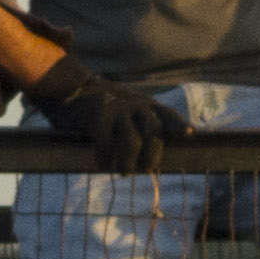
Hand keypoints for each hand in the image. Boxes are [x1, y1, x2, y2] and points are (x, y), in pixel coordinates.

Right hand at [30, 61, 173, 176]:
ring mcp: (117, 108)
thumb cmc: (102, 108)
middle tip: (144, 169)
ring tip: (122, 172)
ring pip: (132, 142)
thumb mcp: (126, 109)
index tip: (190, 134)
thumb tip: (150, 161)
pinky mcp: (98, 115)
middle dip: (152, 156)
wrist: (69, 86)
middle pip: (153, 133)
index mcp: (145, 104)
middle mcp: (135, 104)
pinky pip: (107, 144)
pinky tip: (102, 163)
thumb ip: (139, 125)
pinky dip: (105, 158)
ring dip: (128, 163)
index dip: (179, 125)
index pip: (166, 115)